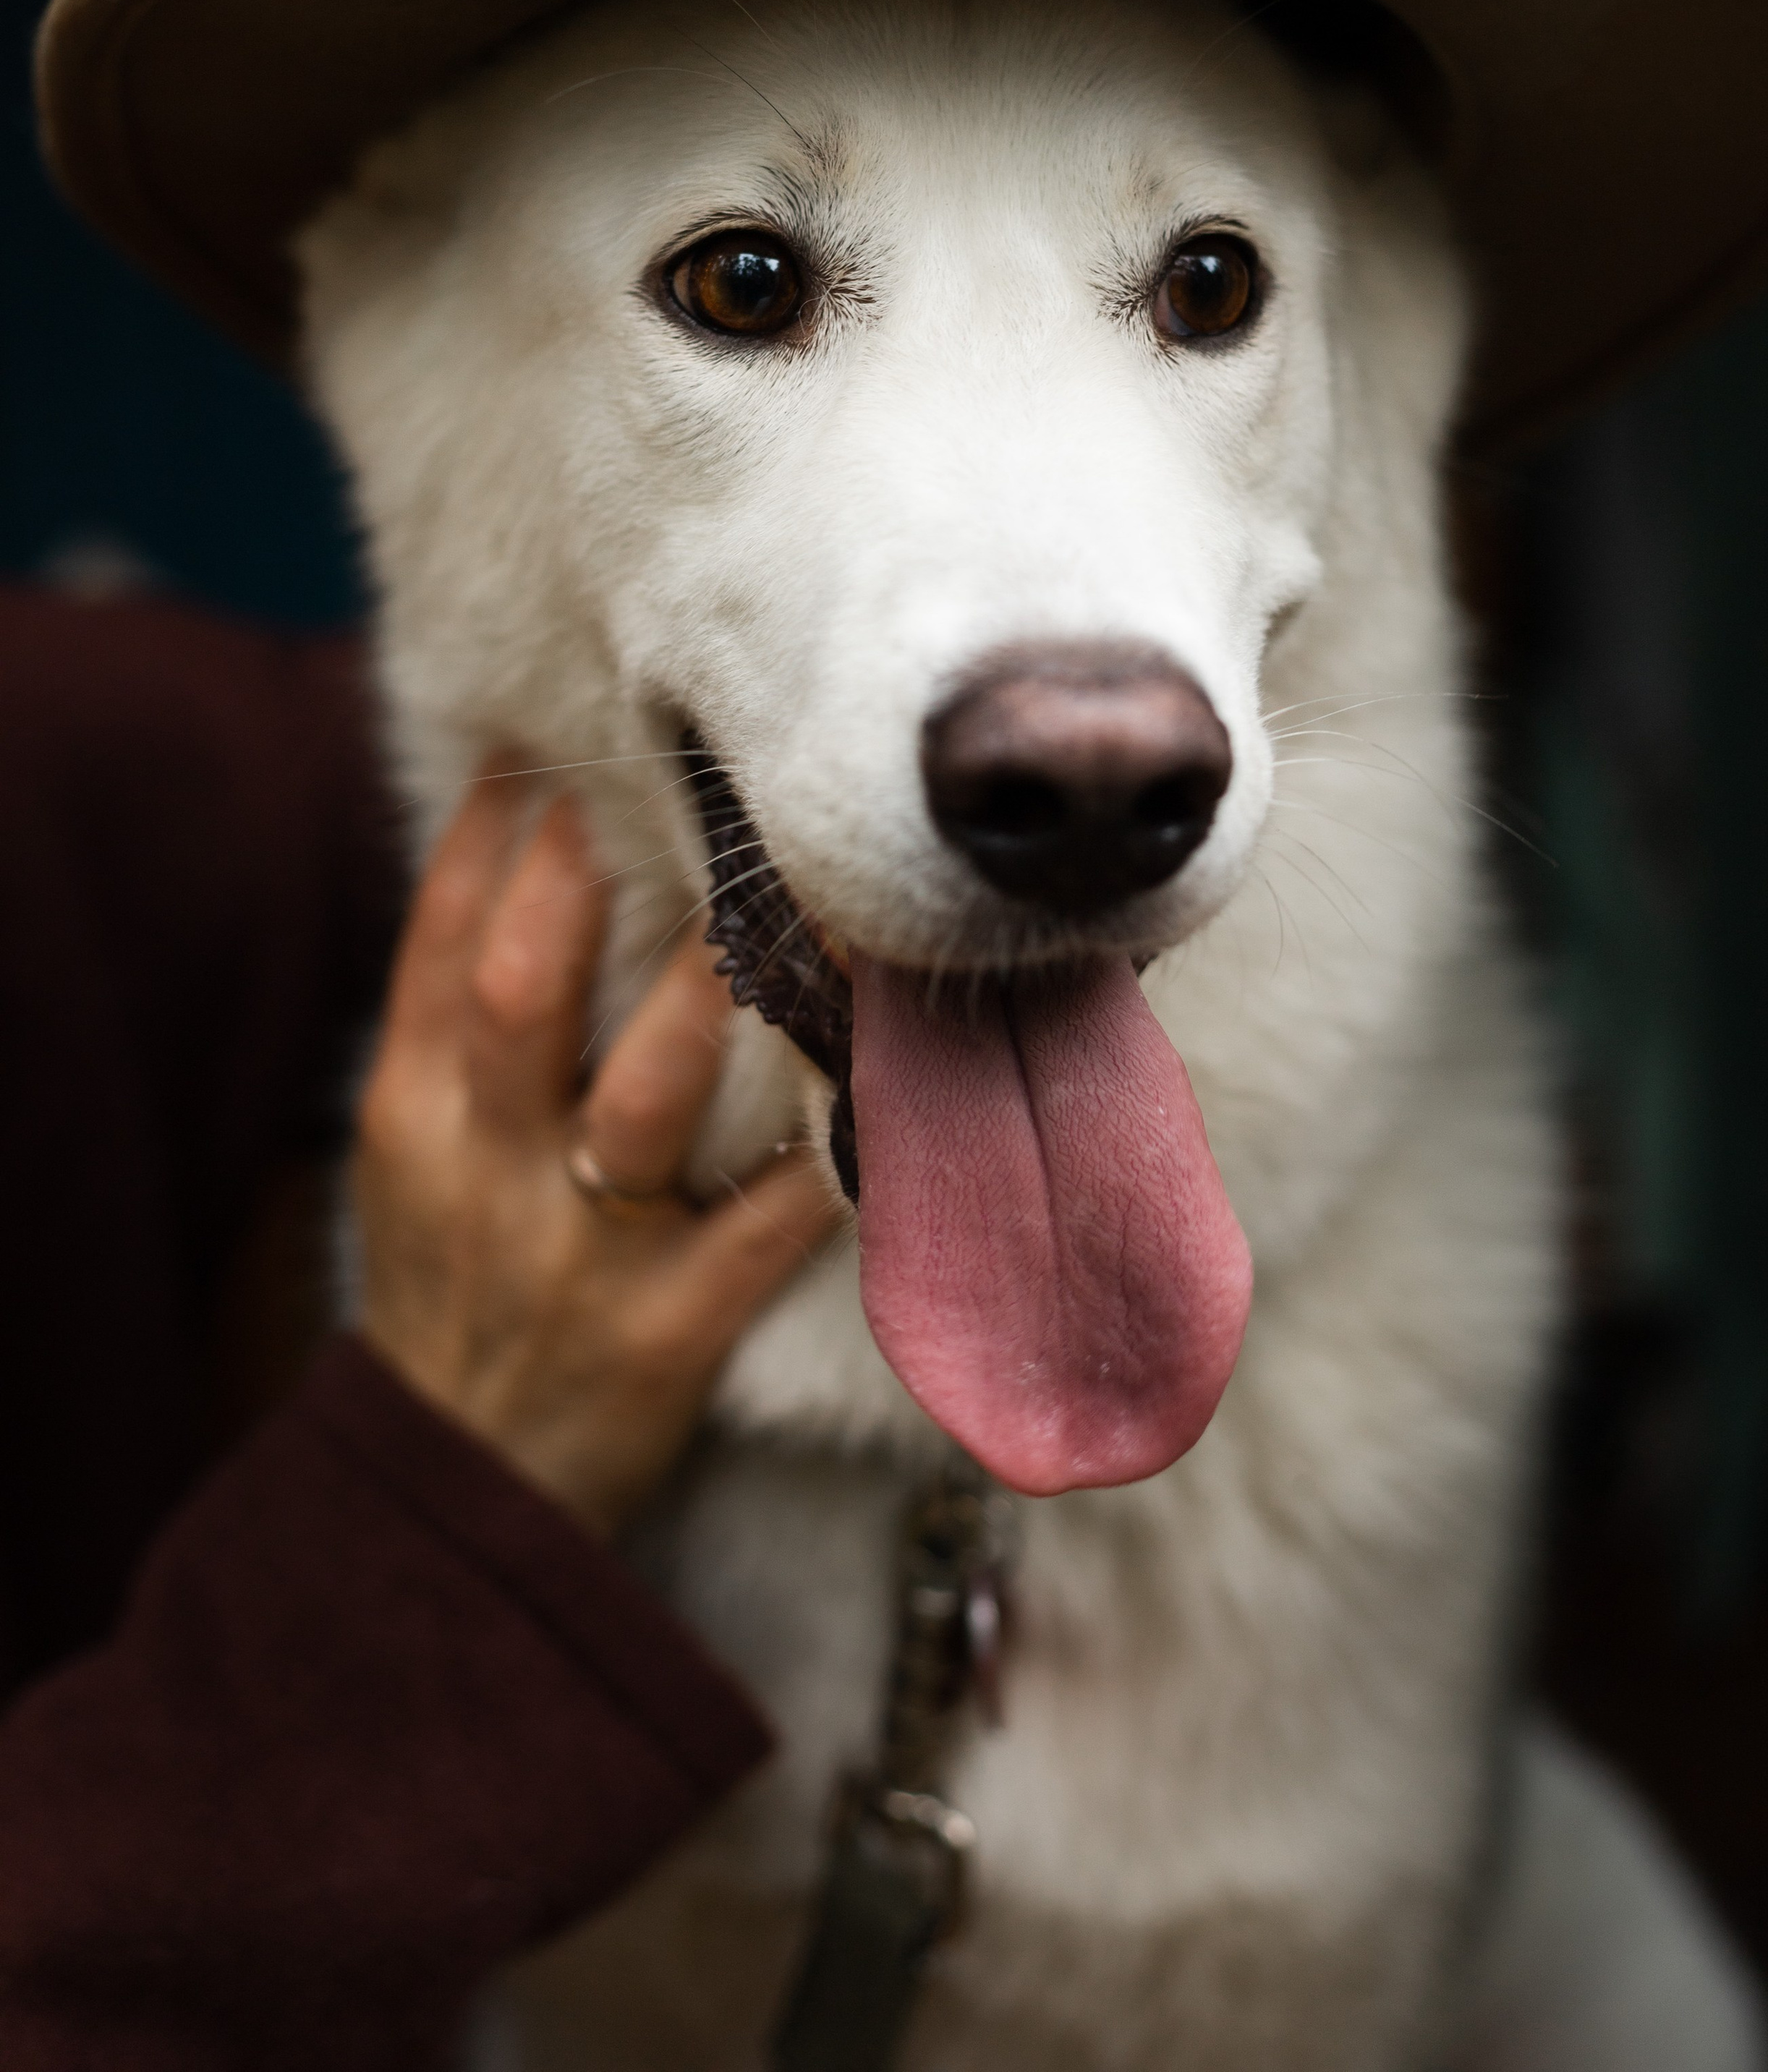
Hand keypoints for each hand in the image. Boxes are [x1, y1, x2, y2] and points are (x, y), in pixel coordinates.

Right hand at [355, 774, 838, 1536]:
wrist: (461, 1479)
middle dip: (581, 883)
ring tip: (786, 895)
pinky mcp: (668, 1332)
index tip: (541, 754)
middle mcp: (484, 1173)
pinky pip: (762, 1228)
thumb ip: (458, 1022)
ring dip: (717, 992)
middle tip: (660, 783)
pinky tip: (887, 1084)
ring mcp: (579, 1254)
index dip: (487, 847)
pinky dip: (821, 1155)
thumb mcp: (413, 1153)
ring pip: (650, 1097)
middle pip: (524, 998)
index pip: (437, 951)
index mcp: (413, 1120)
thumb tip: (524, 850)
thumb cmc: (450, 1278)